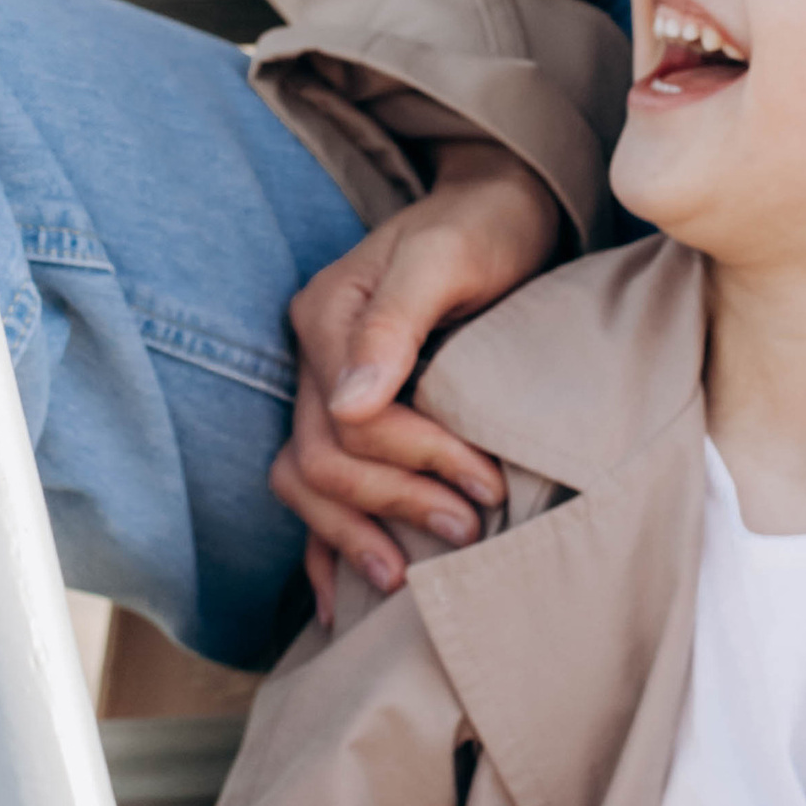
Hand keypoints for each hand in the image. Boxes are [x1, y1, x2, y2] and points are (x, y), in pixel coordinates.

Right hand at [271, 146, 558, 618]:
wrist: (500, 207)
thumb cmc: (484, 227)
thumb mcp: (446, 257)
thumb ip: (396, 324)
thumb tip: (351, 406)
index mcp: (327, 316)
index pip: (352, 422)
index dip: (419, 460)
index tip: (488, 483)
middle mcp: (314, 357)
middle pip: (322, 460)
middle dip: (395, 501)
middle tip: (468, 529)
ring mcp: (323, 387)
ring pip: (305, 484)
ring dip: (355, 532)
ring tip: (411, 574)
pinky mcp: (348, 413)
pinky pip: (312, 490)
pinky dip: (323, 542)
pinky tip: (336, 598)